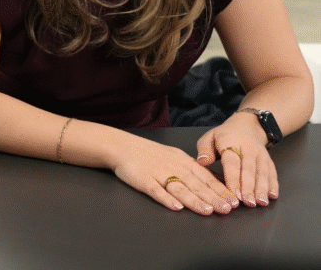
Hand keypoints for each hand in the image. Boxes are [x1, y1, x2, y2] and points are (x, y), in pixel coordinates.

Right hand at [111, 134, 238, 214]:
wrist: (123, 146)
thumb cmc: (151, 153)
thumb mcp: (176, 156)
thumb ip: (194, 170)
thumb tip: (216, 183)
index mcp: (183, 162)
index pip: (205, 178)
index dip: (220, 190)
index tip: (234, 201)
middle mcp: (173, 167)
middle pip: (195, 185)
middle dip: (212, 198)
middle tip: (226, 209)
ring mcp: (158, 174)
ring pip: (179, 188)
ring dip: (194, 200)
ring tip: (206, 210)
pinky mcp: (143, 180)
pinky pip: (156, 191)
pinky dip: (166, 199)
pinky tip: (176, 207)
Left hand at [196, 114, 278, 207]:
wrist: (247, 125)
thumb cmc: (224, 136)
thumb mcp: (209, 137)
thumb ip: (204, 149)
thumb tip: (203, 162)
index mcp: (230, 142)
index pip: (232, 162)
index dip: (233, 178)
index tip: (233, 193)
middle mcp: (248, 148)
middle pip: (249, 169)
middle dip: (249, 187)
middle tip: (248, 203)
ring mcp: (260, 154)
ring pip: (262, 172)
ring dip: (262, 188)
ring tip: (260, 202)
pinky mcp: (269, 160)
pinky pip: (272, 172)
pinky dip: (273, 184)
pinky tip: (272, 196)